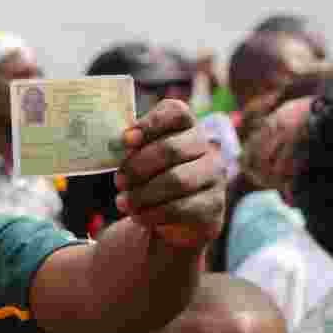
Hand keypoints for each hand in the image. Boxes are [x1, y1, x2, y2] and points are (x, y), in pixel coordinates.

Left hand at [114, 99, 225, 247]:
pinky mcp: (213, 205)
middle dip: (138, 167)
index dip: (150, 123)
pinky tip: (138, 216)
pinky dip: (153, 214)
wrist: (168, 220)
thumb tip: (121, 141)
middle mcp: (206, 147)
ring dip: (143, 194)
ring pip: (178, 180)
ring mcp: (214, 176)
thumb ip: (131, 148)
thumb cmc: (149, 180)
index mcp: (185, 127)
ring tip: (122, 203)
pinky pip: (182, 208)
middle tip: (118, 181)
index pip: (176, 112)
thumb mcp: (137, 160)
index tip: (126, 139)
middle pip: (172, 149)